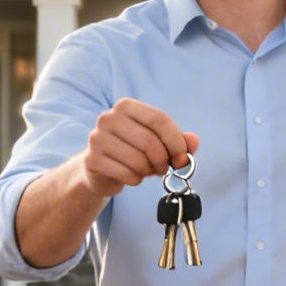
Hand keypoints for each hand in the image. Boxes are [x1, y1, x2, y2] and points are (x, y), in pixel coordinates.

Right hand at [75, 98, 198, 198]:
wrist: (101, 168)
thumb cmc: (133, 150)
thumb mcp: (158, 142)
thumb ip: (178, 140)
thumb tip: (193, 142)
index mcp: (126, 106)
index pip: (158, 119)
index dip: (176, 141)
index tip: (183, 158)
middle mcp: (108, 118)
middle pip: (149, 141)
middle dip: (163, 160)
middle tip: (164, 169)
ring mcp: (97, 138)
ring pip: (138, 160)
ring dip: (150, 171)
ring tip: (148, 171)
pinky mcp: (92, 160)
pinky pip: (126, 173)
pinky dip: (136, 179)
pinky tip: (133, 177)